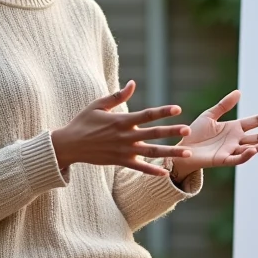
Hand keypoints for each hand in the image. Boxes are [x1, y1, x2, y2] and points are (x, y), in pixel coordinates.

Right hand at [51, 80, 190, 175]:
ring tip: (187, 153)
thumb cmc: (83, 122)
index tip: (177, 109)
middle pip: (154, 134)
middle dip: (172, 132)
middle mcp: (125, 136)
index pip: (146, 115)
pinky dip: (152, 171)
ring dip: (170, 152)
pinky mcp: (120, 162)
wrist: (69, 145)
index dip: (162, 111)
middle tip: (188, 130)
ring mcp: (124, 151)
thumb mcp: (98, 105)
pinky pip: (139, 167)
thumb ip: (117, 96)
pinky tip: (166, 173)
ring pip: (152, 152)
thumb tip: (133, 83)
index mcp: (121, 121)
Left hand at [170, 90, 257, 181]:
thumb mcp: (210, 116)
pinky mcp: (222, 160)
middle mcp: (235, 140)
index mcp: (234, 128)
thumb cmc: (195, 133)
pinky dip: (245, 156)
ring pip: (251, 149)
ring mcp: (230, 150)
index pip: (255, 122)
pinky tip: (253, 150)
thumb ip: (224, 105)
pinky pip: (236, 159)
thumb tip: (239, 92)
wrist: (182, 149)